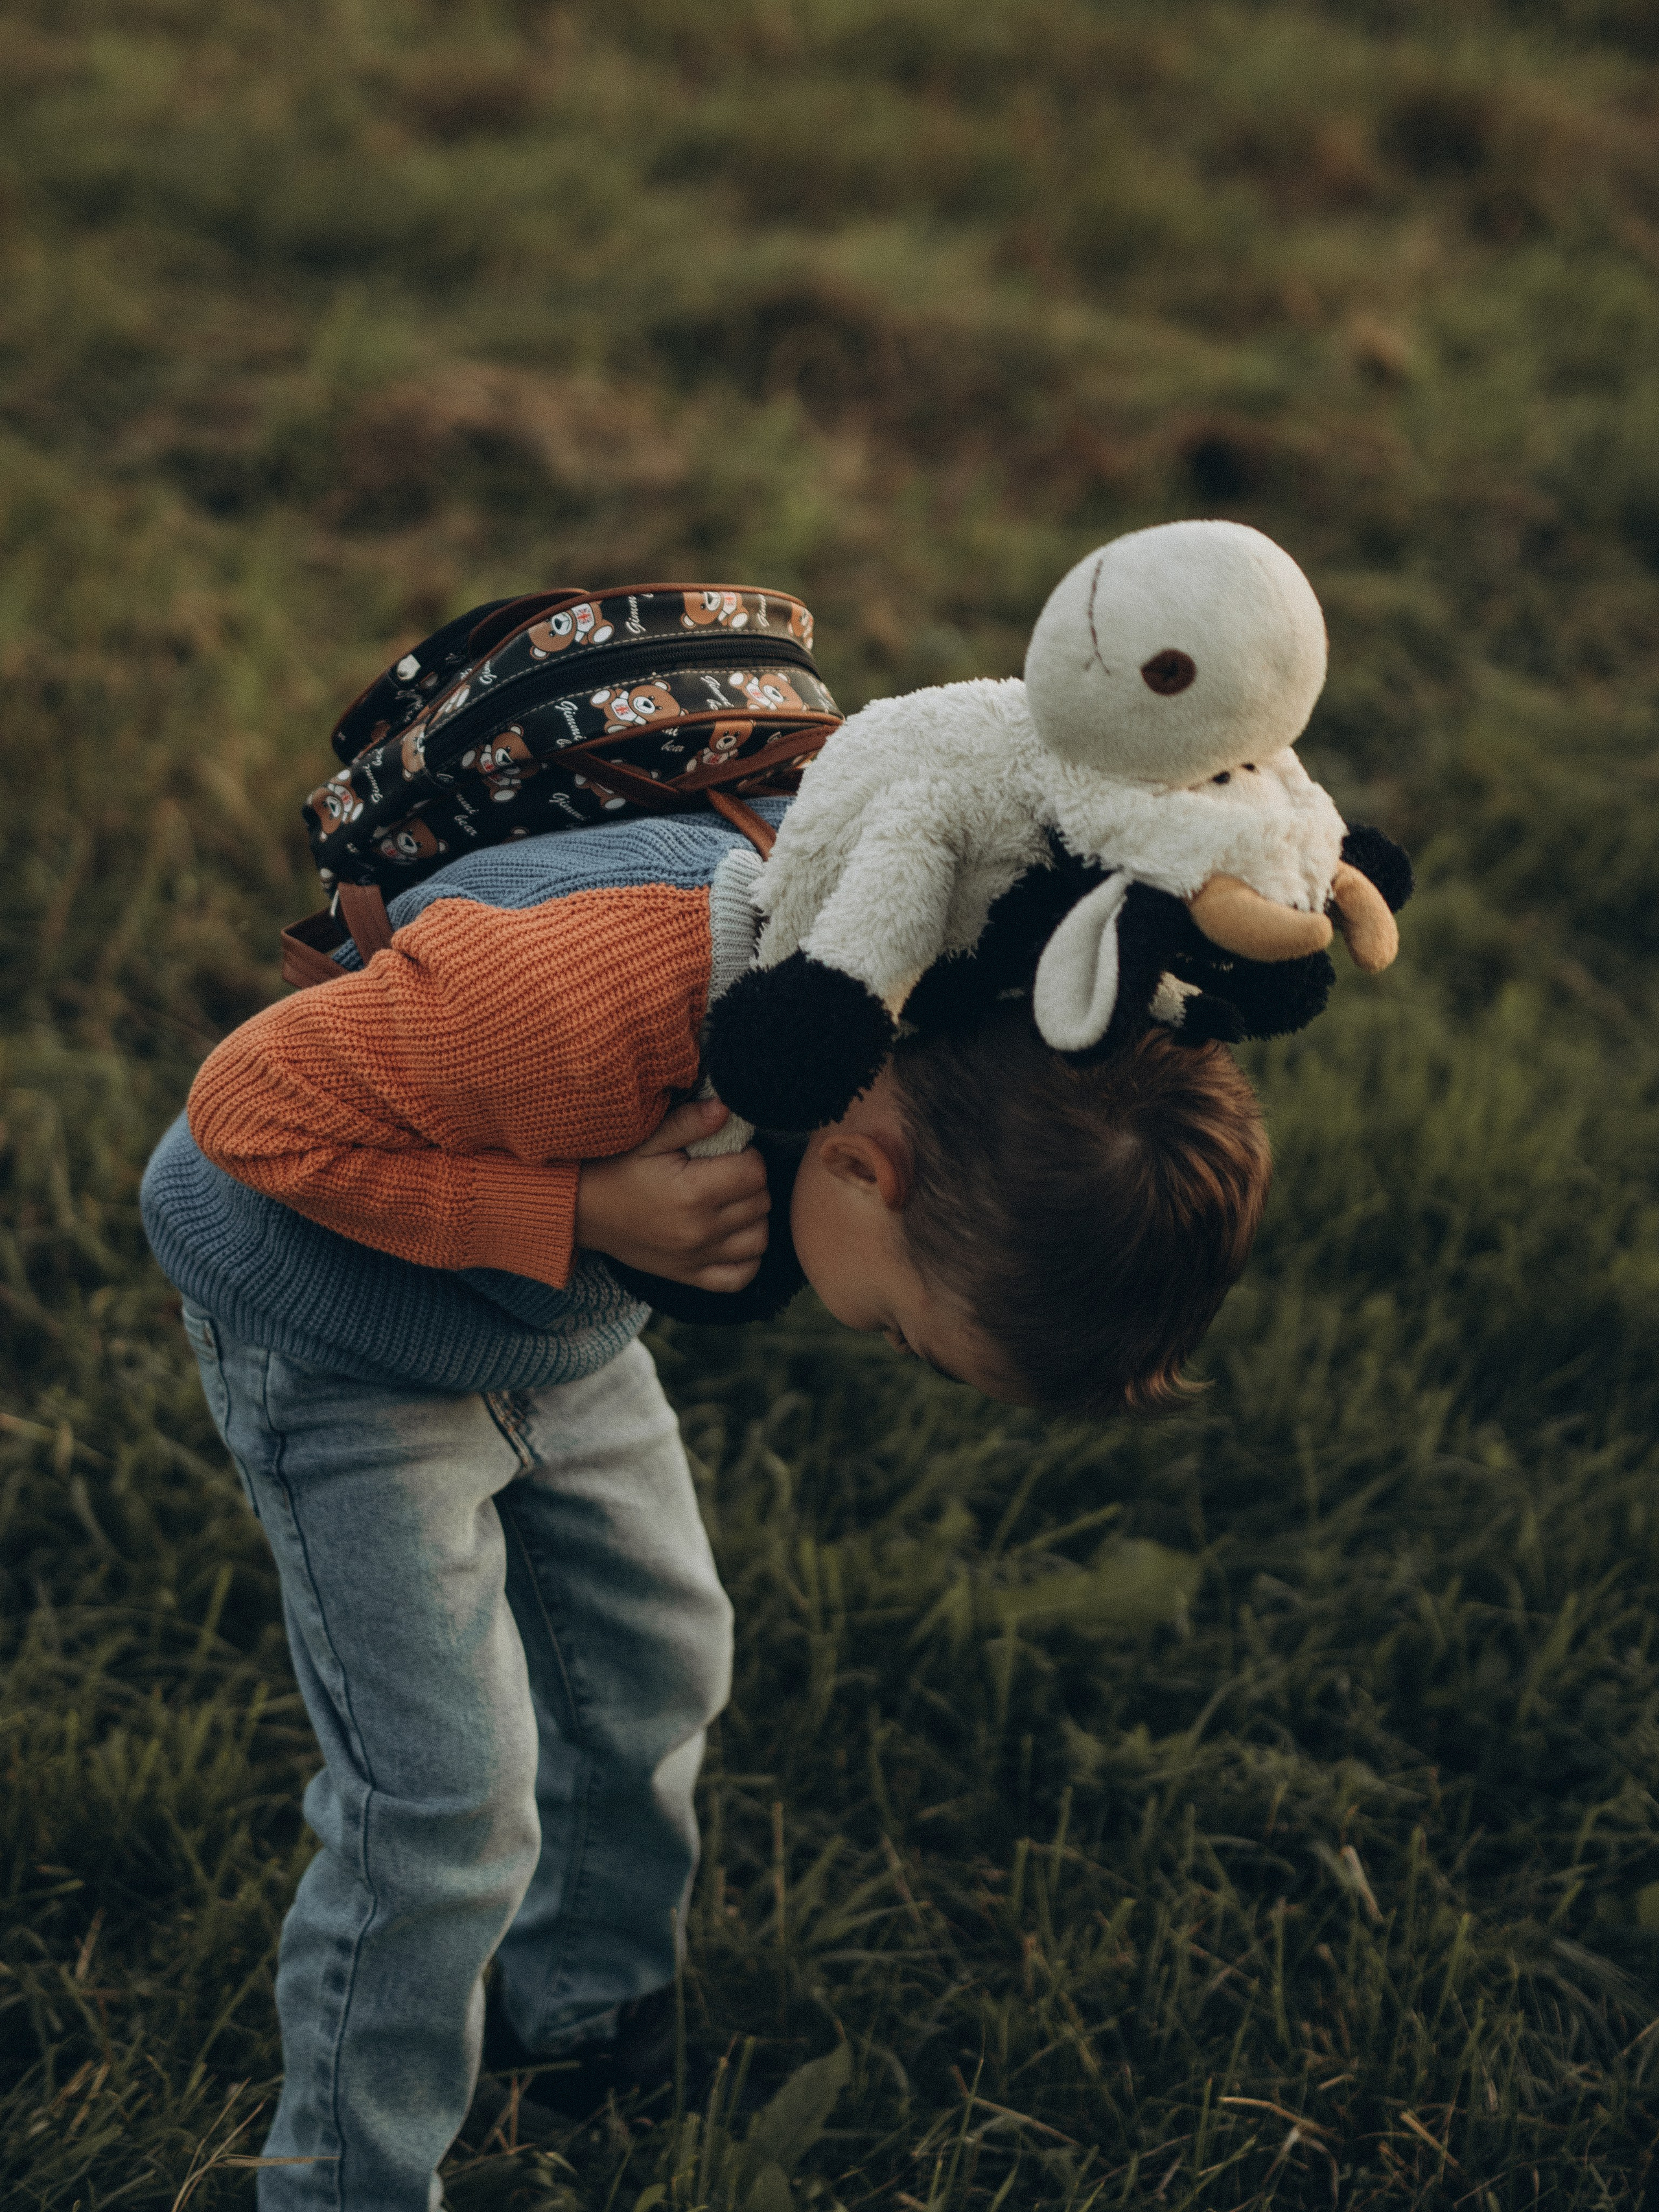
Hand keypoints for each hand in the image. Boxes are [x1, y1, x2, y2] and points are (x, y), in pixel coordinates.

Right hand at [575, 1098, 770, 1291]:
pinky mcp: (690, 1276)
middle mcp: (700, 1230)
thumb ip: (690, 1122)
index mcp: (693, 1192)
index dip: (750, 1156)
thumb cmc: (616, 1170)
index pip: (755, 1173)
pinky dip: (747, 1258)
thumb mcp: (649, 1139)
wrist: (581, 1212)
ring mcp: (697, 1258)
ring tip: (732, 1202)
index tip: (732, 1153)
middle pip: (761, 1203)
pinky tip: (733, 1237)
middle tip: (729, 1173)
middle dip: (751, 1183)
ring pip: (759, 1239)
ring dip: (753, 1218)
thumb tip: (726, 1109)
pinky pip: (741, 1276)